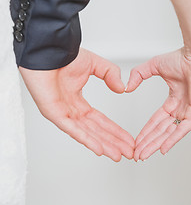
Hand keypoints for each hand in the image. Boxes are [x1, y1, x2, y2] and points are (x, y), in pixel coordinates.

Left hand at [19, 48, 133, 161]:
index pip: (100, 120)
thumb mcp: (95, 64)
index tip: (128, 139)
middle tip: (128, 152)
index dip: (115, 130)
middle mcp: (71, 110)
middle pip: (96, 130)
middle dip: (113, 142)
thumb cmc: (65, 55)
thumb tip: (121, 89)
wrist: (49, 49)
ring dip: (104, 145)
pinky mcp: (54, 113)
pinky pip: (72, 129)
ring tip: (118, 155)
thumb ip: (110, 74)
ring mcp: (62, 113)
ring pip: (86, 133)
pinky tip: (99, 149)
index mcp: (78, 101)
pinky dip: (86, 139)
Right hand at [126, 47, 190, 160]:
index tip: (136, 140)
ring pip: (169, 133)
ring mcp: (188, 112)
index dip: (145, 131)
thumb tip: (127, 87)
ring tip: (144, 154)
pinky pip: (182, 130)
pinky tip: (162, 149)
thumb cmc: (180, 59)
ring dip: (156, 144)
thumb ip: (138, 75)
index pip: (156, 120)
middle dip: (147, 142)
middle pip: (160, 130)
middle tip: (137, 153)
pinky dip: (172, 140)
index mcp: (173, 101)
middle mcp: (180, 109)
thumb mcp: (152, 67)